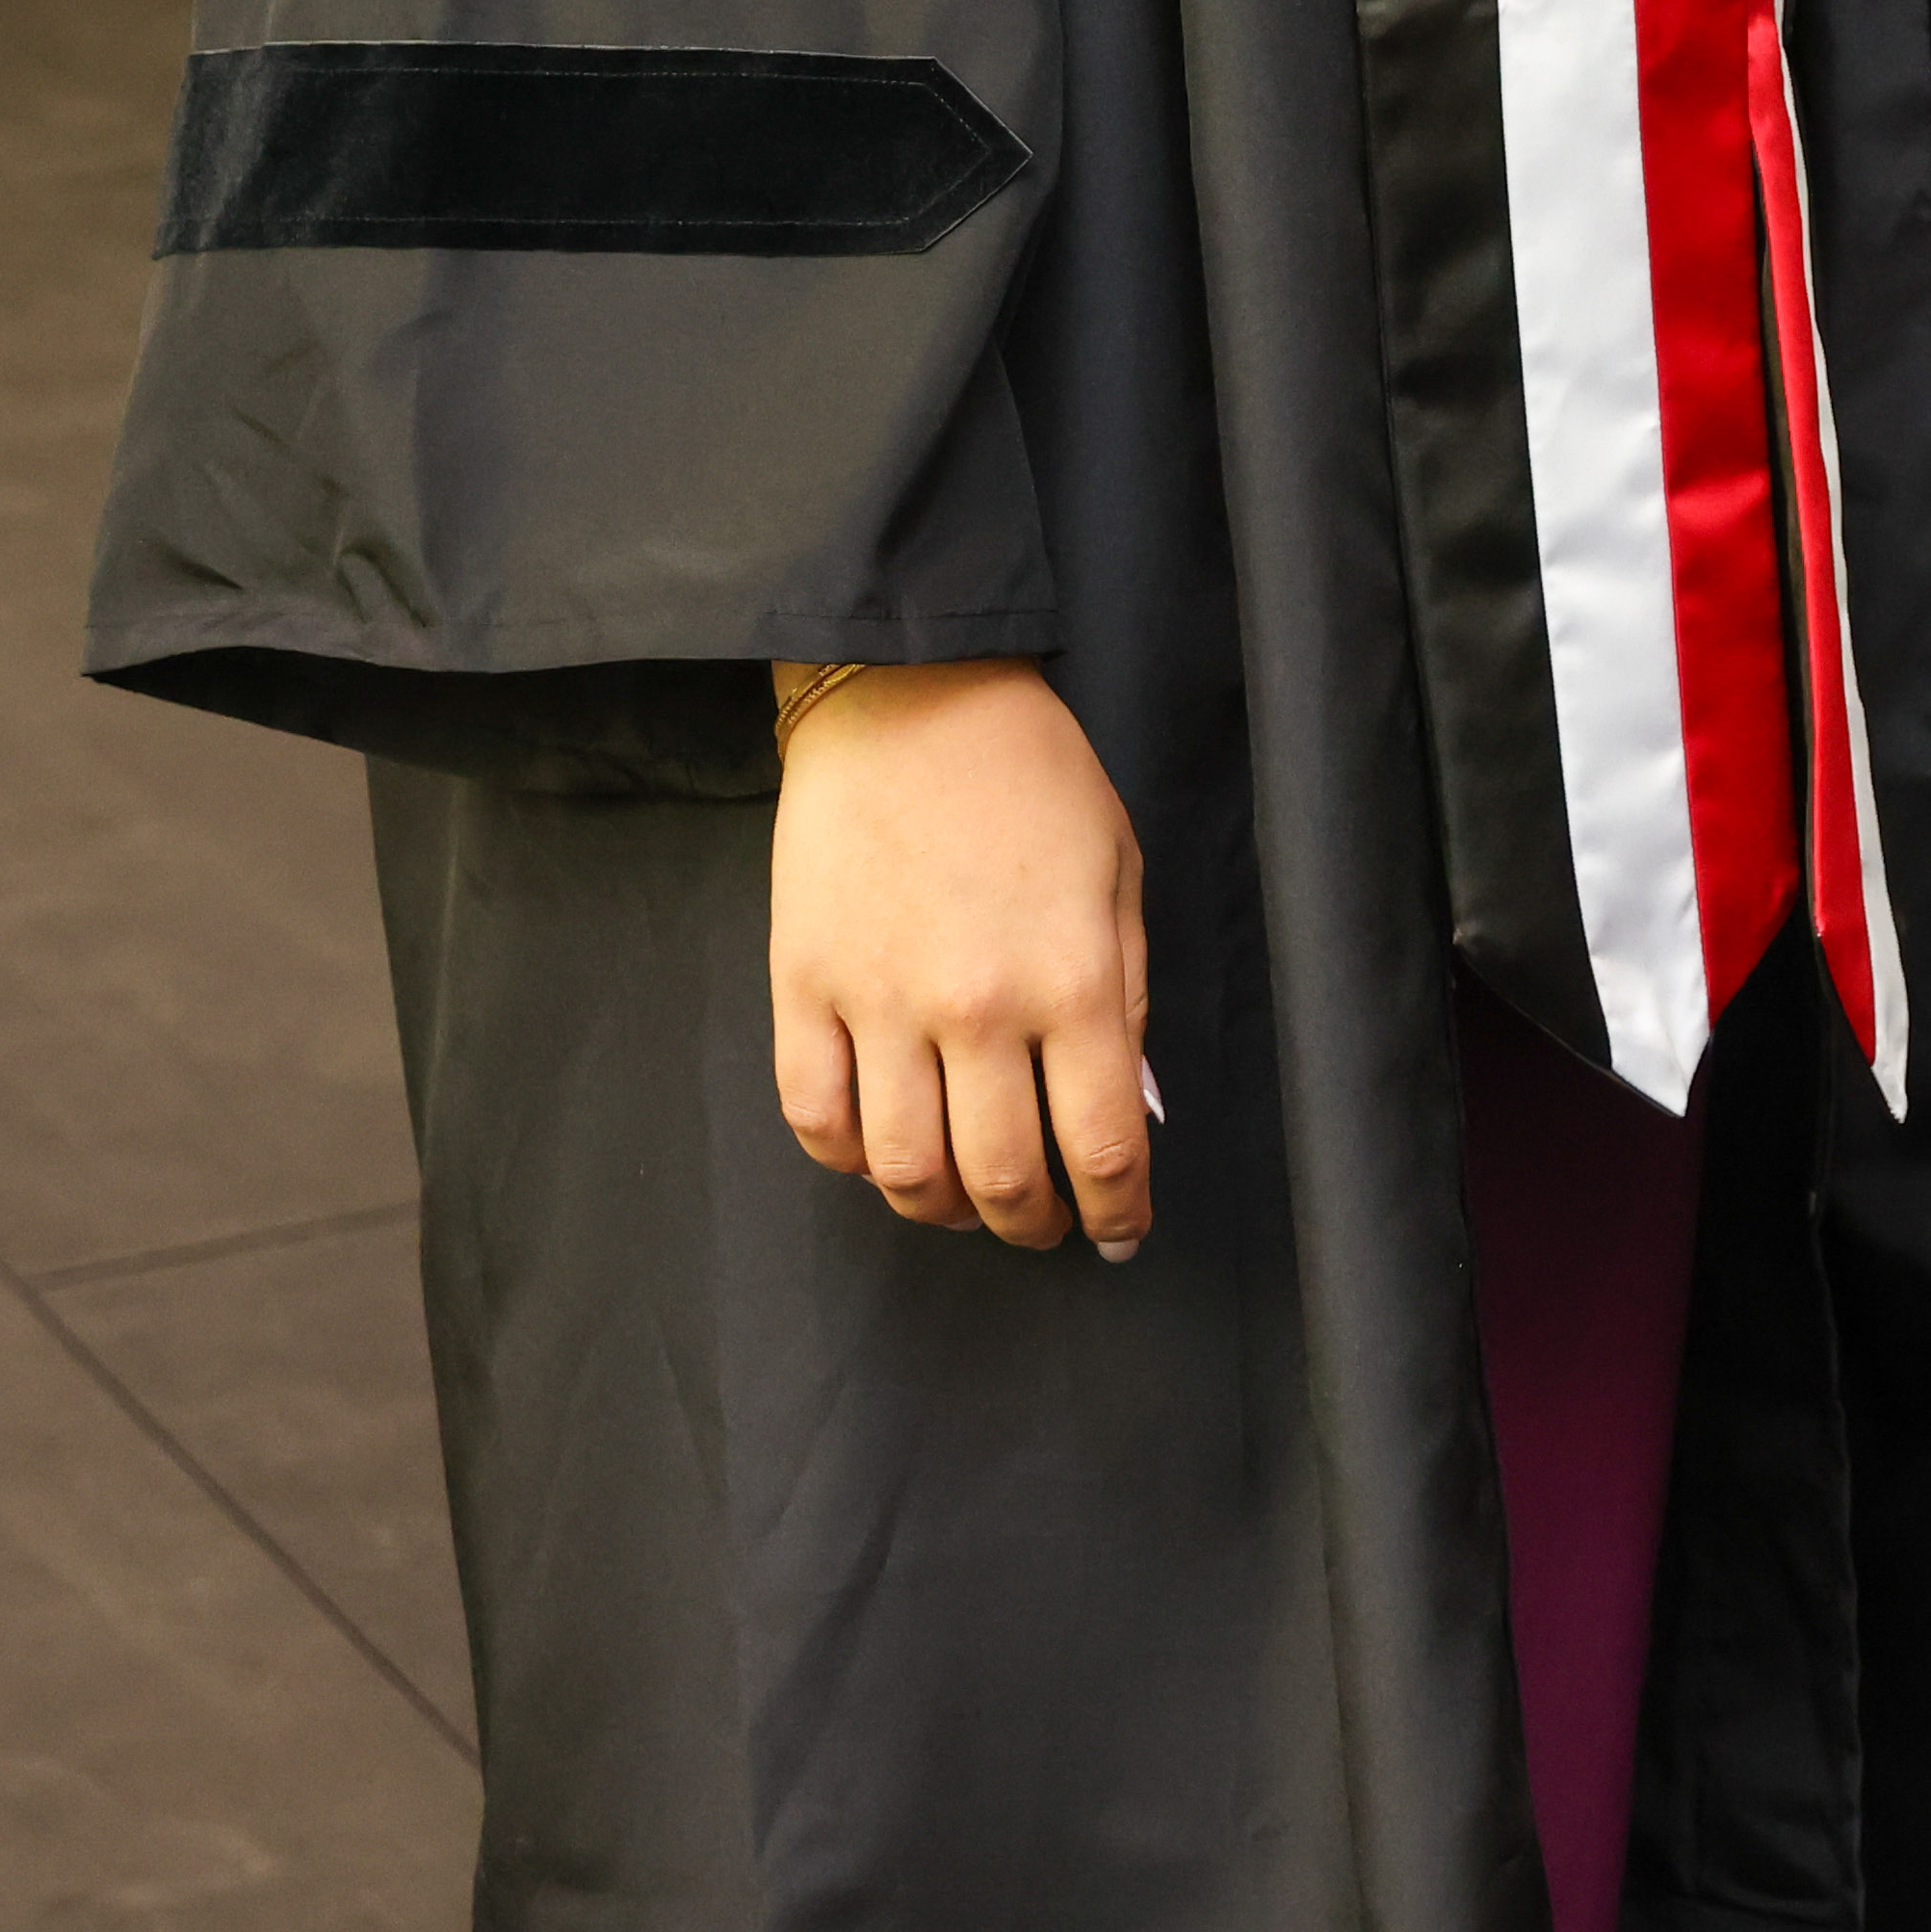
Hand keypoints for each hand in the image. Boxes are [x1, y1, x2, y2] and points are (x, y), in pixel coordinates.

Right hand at [768, 659, 1157, 1257]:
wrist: (910, 696)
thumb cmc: (1032, 776)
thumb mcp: (1119, 874)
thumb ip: (1127, 994)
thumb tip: (1126, 1102)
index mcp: (1073, 980)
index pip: (1102, 1143)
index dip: (1116, 1212)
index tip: (1120, 1236)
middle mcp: (978, 1009)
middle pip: (1000, 1177)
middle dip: (1031, 1224)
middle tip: (1043, 1226)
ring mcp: (880, 1004)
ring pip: (902, 1169)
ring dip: (940, 1209)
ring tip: (964, 1202)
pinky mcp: (803, 987)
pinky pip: (816, 1117)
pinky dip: (847, 1160)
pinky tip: (879, 1154)